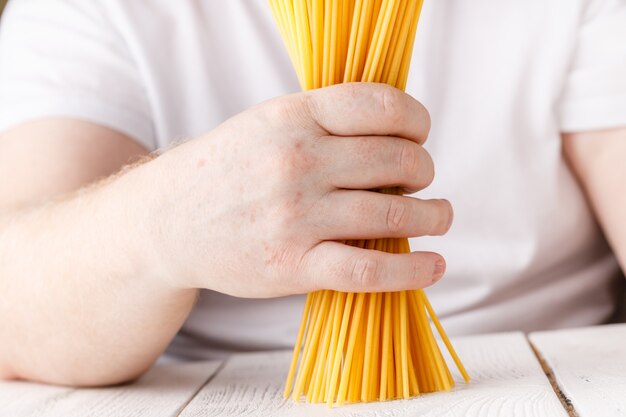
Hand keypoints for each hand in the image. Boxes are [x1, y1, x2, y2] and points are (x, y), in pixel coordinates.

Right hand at [146, 83, 451, 296]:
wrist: (168, 221)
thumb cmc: (227, 170)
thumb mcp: (267, 124)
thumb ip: (325, 123)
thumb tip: (397, 135)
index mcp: (292, 117)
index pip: (380, 105)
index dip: (417, 119)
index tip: (421, 134)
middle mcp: (296, 161)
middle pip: (397, 160)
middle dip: (424, 169)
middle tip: (423, 179)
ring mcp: (295, 216)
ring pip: (393, 213)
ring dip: (433, 215)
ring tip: (440, 216)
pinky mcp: (293, 265)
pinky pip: (370, 269)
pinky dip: (413, 270)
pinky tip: (435, 265)